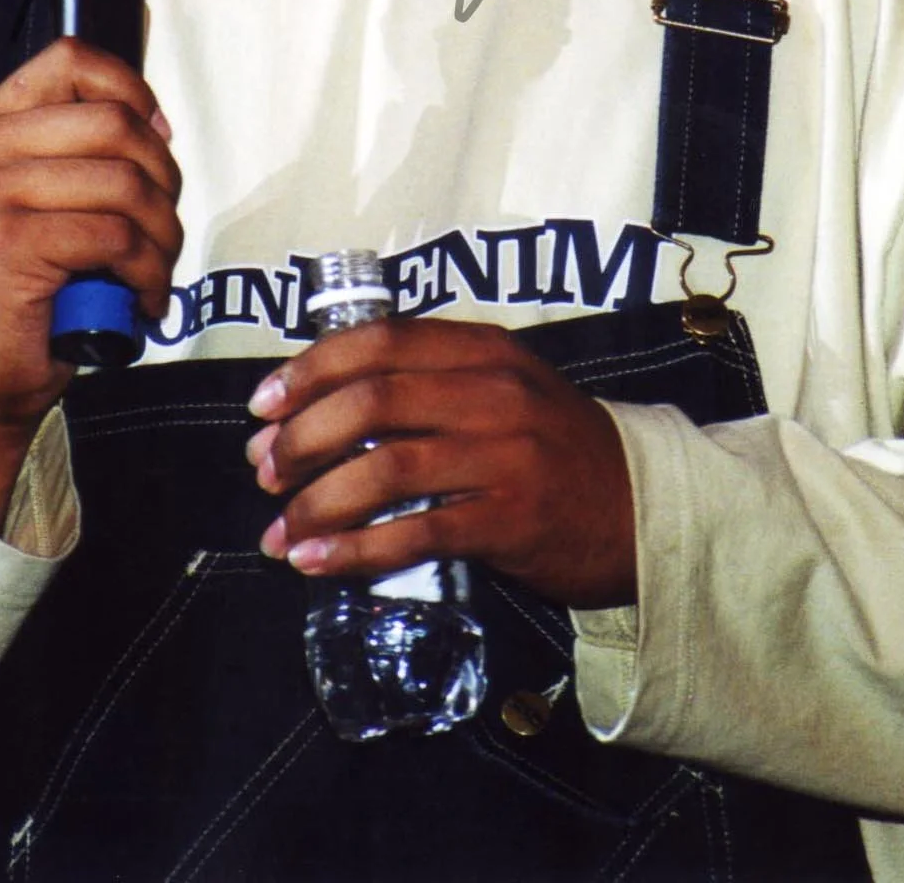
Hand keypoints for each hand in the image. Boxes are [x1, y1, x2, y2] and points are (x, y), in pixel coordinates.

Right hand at [0, 38, 181, 529]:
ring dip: (163, 234)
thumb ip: (88, 146)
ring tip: (157, 267)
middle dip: (163, 179)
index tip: (157, 137)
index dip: (132, 91)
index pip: (71, 59)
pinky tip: (144, 298)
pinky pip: (115, 236)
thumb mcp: (53, 192)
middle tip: (163, 226)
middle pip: (114, 125)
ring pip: (123, 184)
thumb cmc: (35, 277)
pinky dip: (149, 271)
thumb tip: (157, 122)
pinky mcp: (6, 245)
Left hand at [244, 319, 635, 608]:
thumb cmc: (551, 448)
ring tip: (279, 531)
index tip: (262, 404)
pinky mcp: (511, 521)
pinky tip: (317, 564)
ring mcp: (506, 456)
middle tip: (264, 471)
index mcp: (484, 349)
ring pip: (385, 468)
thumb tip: (319, 406)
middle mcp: (494, 392)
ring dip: (317, 502)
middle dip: (301, 438)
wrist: (641, 508)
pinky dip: (356, 550)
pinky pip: (417, 532)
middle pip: (372, 401)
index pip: (379, 341)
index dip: (310, 369)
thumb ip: (428, 383)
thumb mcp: (501, 389)